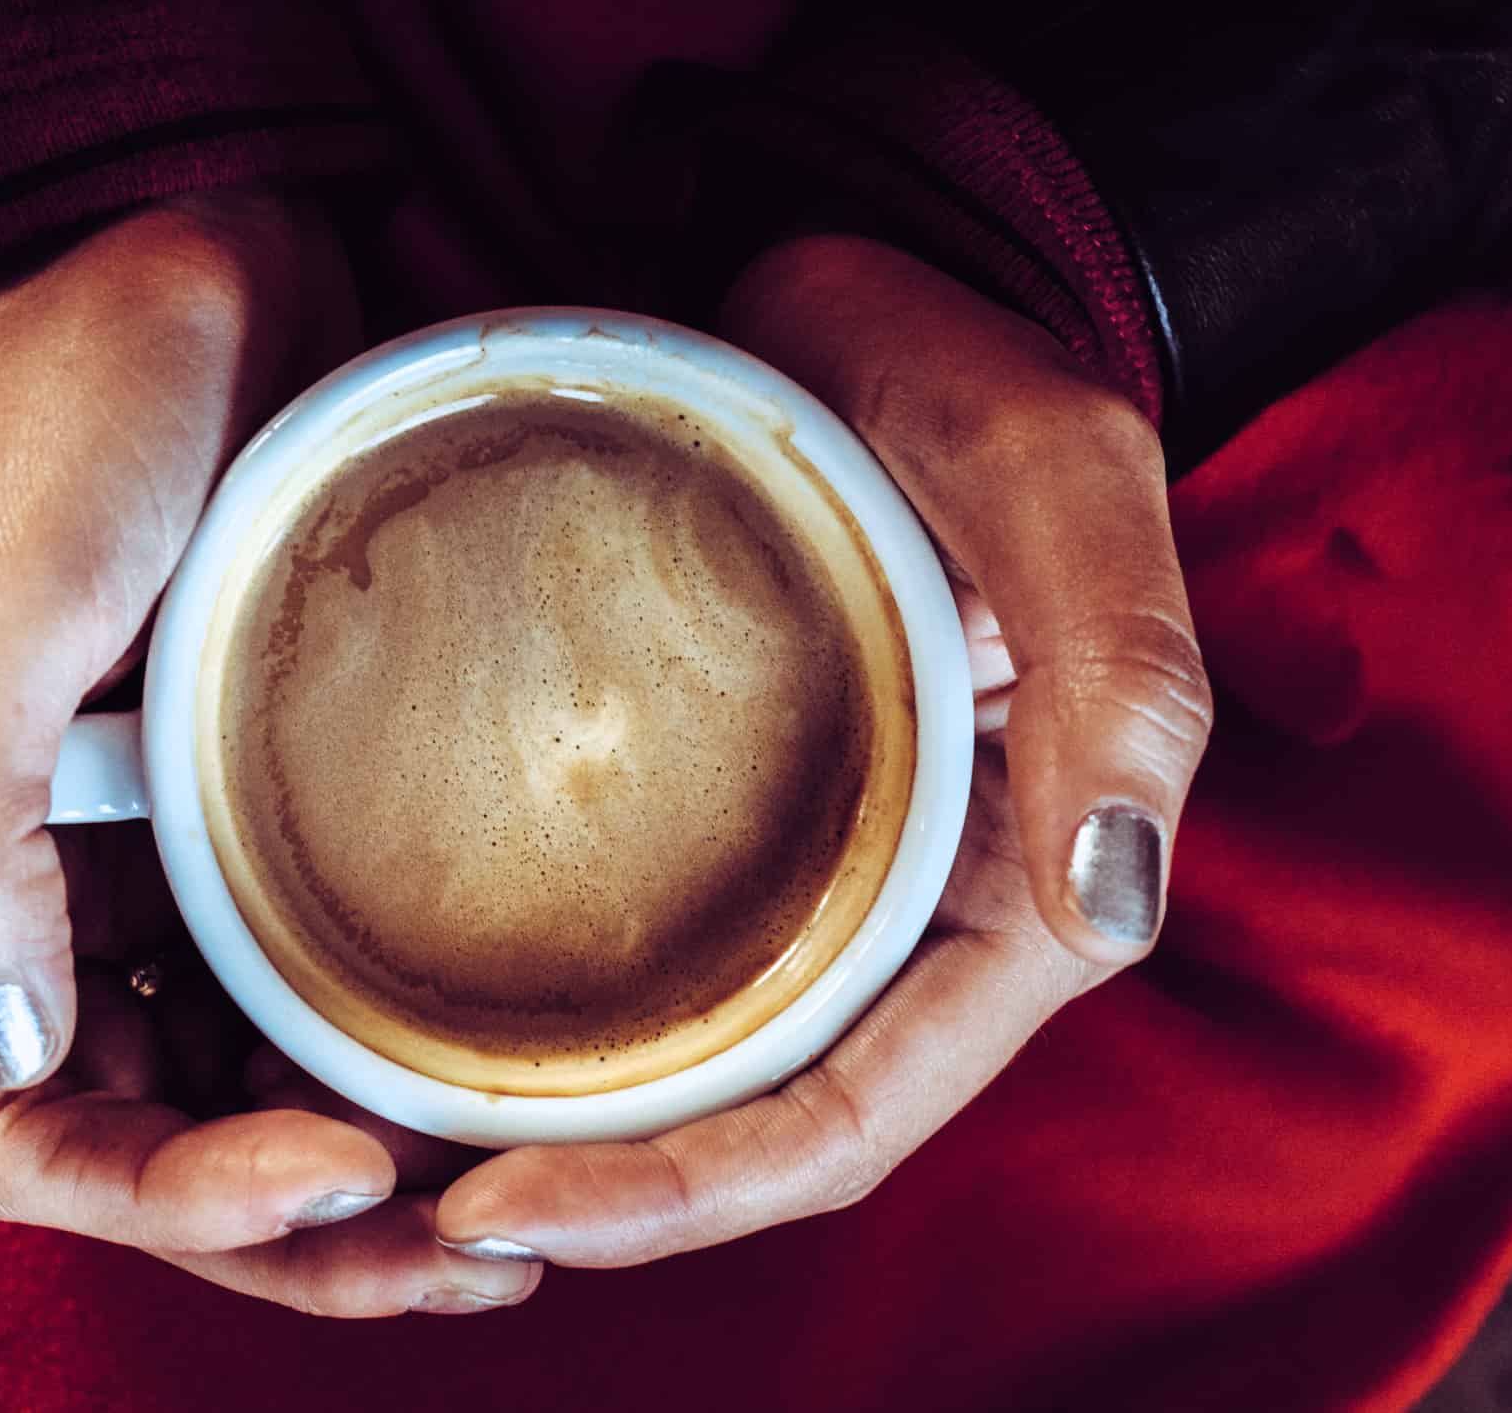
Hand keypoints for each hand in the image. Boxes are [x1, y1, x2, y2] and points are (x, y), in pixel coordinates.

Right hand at [0, 194, 537, 1315]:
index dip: (173, 1198)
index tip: (346, 1178)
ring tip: (507, 1214)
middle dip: (291, 1230)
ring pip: (215, 1090)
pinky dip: (363, 1066)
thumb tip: (10, 1046)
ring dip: (348, 1181)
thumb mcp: (1, 573)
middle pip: (131, 1141)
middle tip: (477, 1254)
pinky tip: (475, 1091)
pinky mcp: (215, 819)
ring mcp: (114, 861)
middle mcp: (0, 890)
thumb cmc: (87, 384)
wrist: (202, 252)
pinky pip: (279, 993)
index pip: (15, 1118)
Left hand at [434, 236, 1212, 1265]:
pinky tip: (418, 1020)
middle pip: (752, 1125)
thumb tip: (1110, 909)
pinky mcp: (717, 814)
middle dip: (603, 1197)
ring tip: (393, 1156)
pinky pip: (631, 956)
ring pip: (684, 1068)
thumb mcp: (1058, 487)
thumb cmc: (967, 375)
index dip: (698, 1193)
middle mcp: (904, 913)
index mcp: (1008, 890)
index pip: (855, 1113)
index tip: (515, 1209)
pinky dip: (541, 1017)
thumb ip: (1117, 676)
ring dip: (558, 1137)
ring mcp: (806, 872)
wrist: (845, 299)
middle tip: (421, 1212)